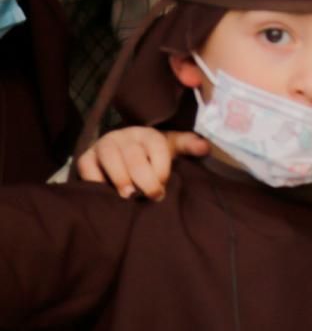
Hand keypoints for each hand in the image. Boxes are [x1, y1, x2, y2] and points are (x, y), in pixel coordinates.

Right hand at [76, 128, 209, 199]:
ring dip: (121, 178)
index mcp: (149, 134)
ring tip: (129, 196)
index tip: (164, 187)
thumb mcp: (172, 148)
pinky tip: (106, 193)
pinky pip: (88, 166)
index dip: (162, 169)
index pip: (157, 148)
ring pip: (111, 158)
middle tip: (152, 196)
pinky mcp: (87, 156)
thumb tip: (205, 148)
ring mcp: (104, 145)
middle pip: (134, 156)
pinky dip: (96, 180)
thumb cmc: (151, 154)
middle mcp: (126, 136)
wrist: (121, 152)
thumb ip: (189, 146)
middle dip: (145, 178)